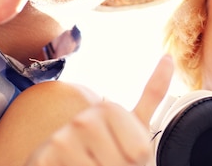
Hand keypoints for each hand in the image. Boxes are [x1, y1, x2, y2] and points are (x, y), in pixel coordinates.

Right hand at [24, 55, 173, 165]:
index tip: (123, 157)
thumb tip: (168, 56)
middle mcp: (83, 119)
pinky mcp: (42, 159)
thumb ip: (152, 94)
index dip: (136, 163)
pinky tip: (67, 165)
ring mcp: (61, 139)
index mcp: (109, 109)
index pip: (140, 153)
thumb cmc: (108, 151)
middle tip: (103, 163)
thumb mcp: (135, 128)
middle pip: (121, 163)